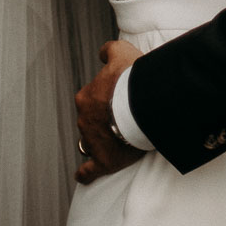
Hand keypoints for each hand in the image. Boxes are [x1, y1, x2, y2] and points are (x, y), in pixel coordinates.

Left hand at [75, 39, 144, 184]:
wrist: (143, 103)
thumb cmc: (132, 78)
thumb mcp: (121, 52)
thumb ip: (109, 50)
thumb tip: (102, 53)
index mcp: (86, 97)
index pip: (91, 100)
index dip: (105, 99)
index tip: (118, 99)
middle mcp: (85, 120)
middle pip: (90, 122)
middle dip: (101, 121)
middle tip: (121, 119)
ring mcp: (93, 142)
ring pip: (90, 143)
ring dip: (97, 143)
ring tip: (111, 142)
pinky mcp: (104, 161)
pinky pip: (89, 170)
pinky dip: (85, 174)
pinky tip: (83, 176)